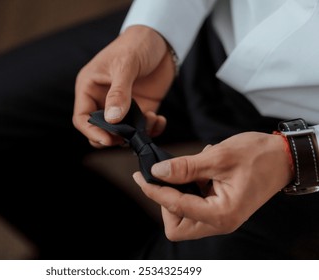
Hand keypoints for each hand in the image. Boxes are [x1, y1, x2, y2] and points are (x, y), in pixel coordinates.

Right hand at [73, 25, 175, 147]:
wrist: (161, 39)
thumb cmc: (136, 45)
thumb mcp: (125, 66)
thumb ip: (119, 93)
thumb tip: (112, 120)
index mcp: (90, 88)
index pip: (82, 118)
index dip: (92, 132)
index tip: (108, 140)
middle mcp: (103, 99)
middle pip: (99, 130)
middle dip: (113, 137)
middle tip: (129, 135)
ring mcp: (123, 106)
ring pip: (122, 133)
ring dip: (136, 133)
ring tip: (150, 119)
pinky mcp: (141, 108)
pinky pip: (142, 128)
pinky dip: (151, 129)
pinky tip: (159, 119)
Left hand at [133, 132, 293, 240]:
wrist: (283, 157)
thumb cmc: (258, 156)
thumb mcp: (218, 157)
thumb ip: (186, 167)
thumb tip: (157, 172)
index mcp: (221, 214)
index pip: (176, 208)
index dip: (154, 191)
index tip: (140, 176)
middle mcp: (220, 222)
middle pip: (176, 225)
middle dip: (165, 201)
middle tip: (166, 176)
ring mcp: (220, 217)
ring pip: (183, 218)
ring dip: (176, 195)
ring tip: (188, 169)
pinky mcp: (219, 209)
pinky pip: (194, 207)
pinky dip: (188, 190)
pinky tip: (199, 171)